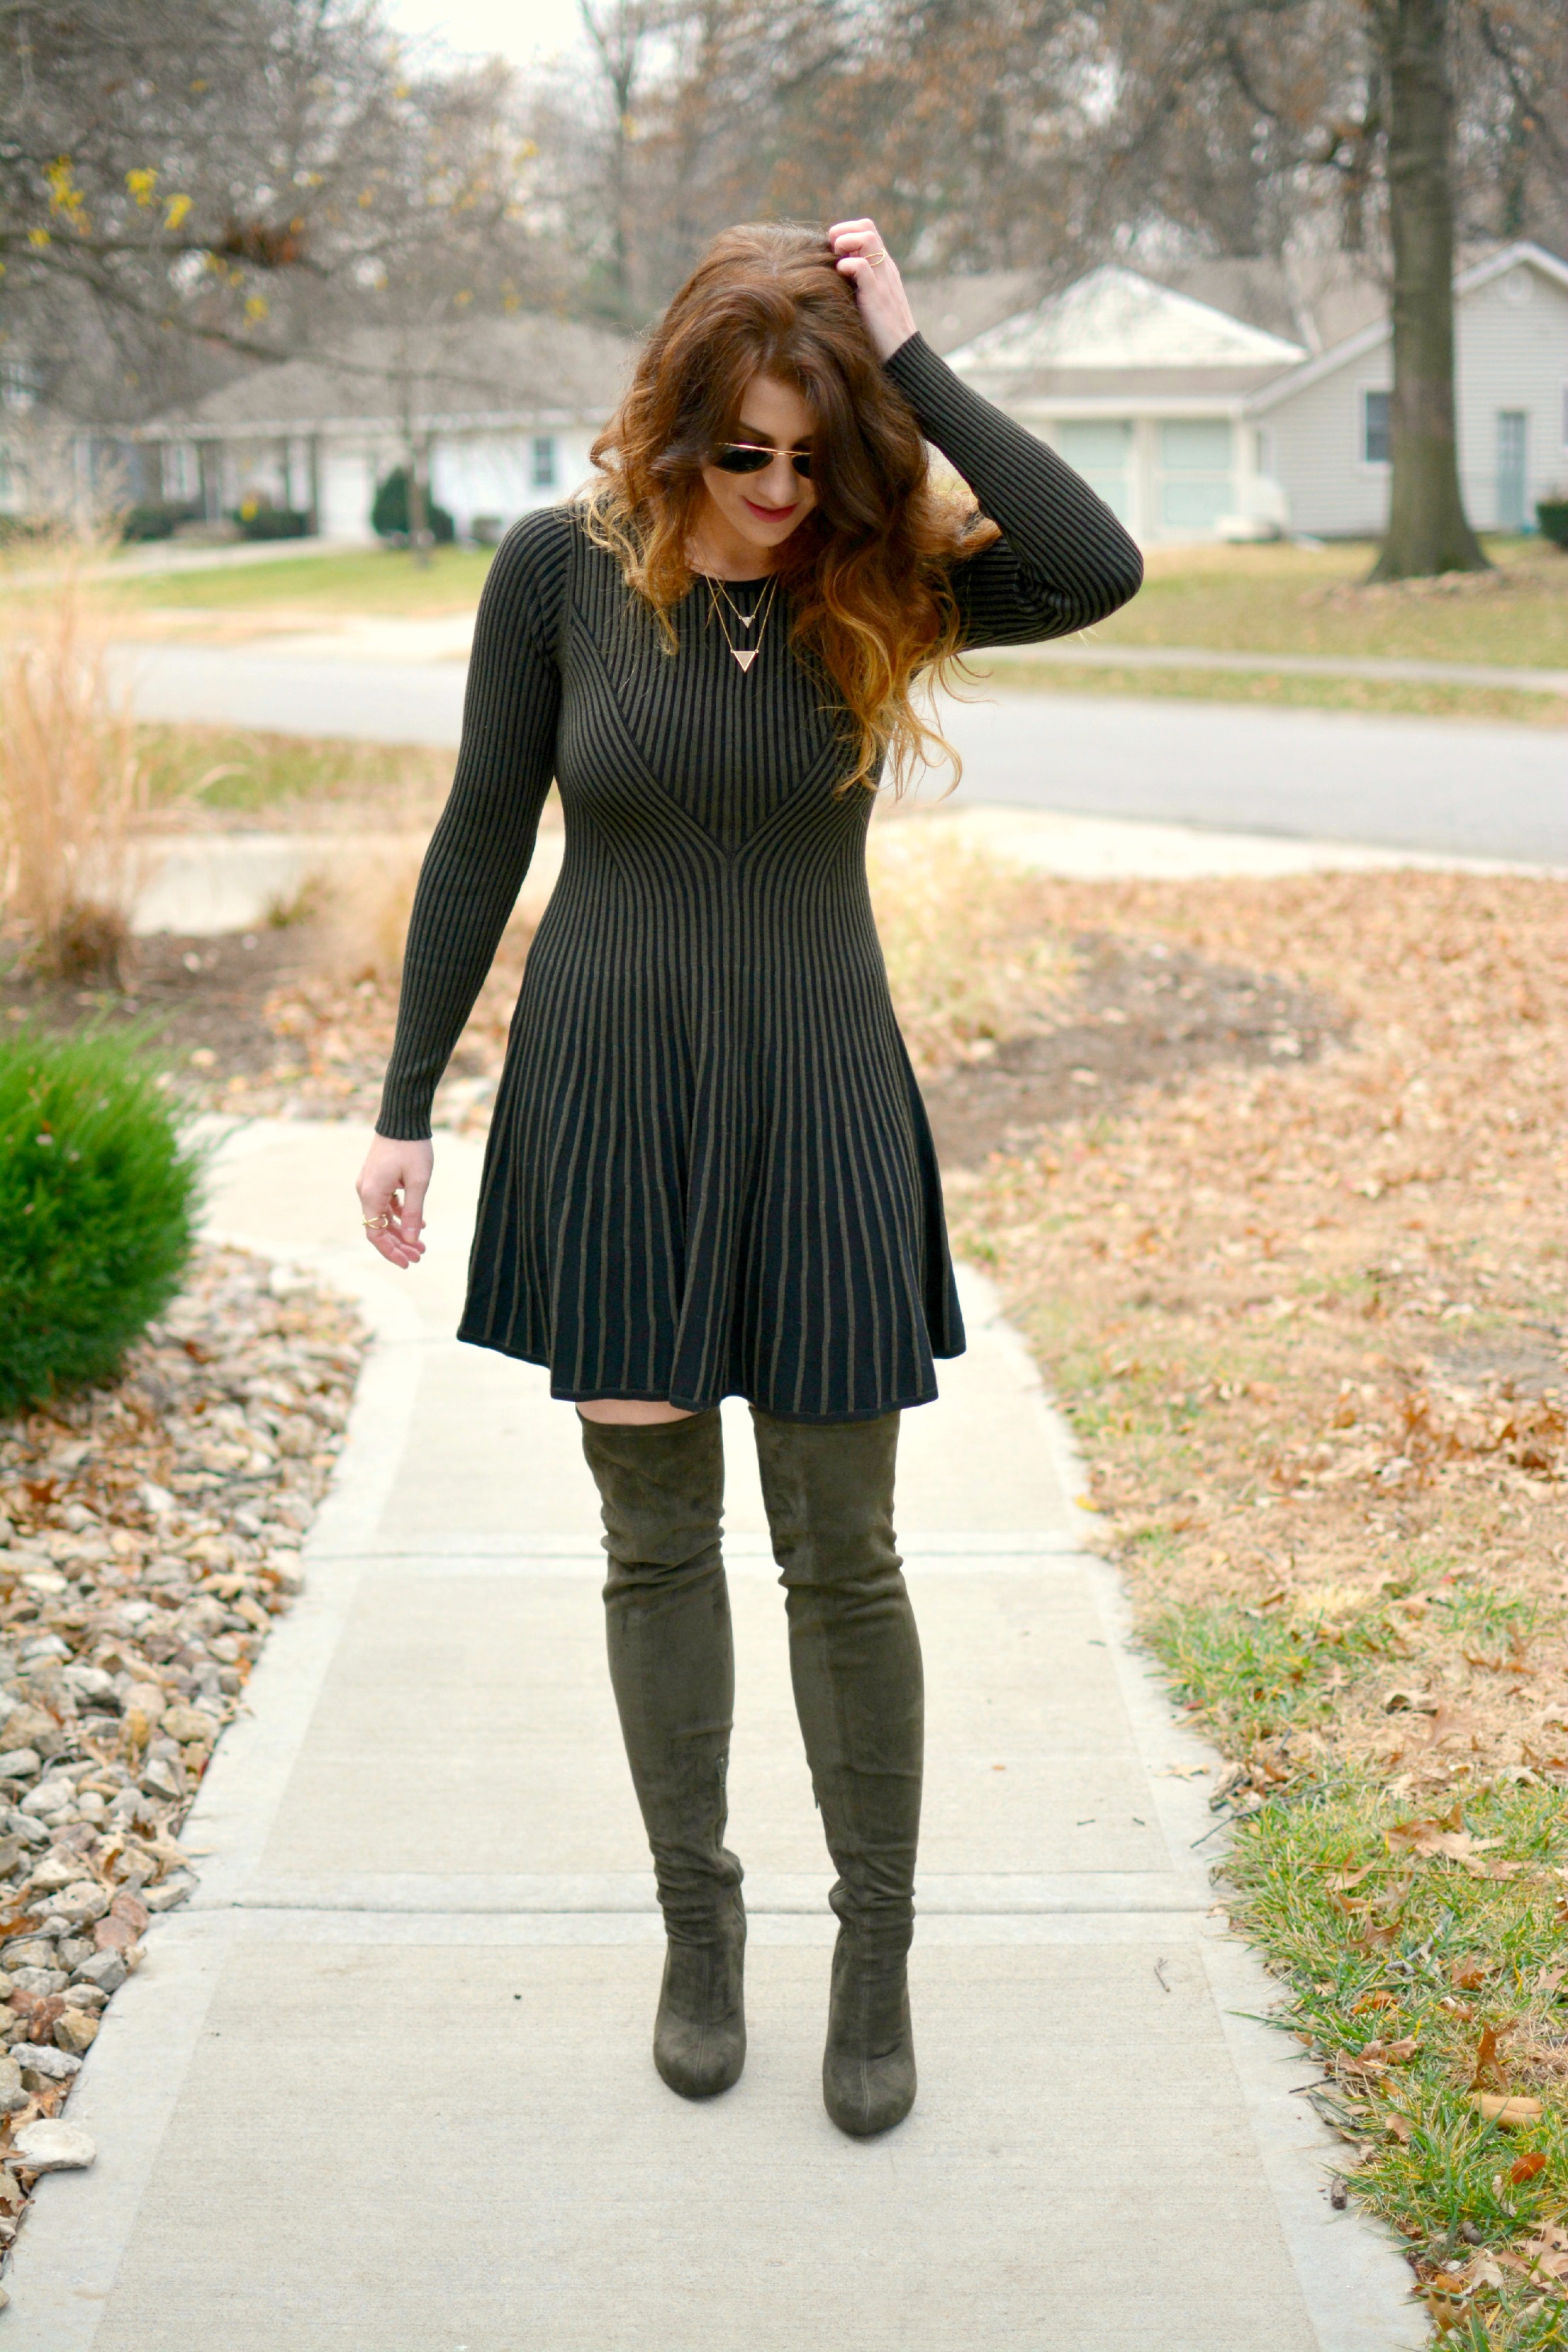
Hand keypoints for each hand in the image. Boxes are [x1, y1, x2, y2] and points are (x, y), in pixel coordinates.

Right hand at [356, 1135, 431, 1269]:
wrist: (402, 1119)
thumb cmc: (412, 1148)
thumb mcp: (418, 1182)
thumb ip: (414, 1212)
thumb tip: (412, 1240)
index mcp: (371, 1194)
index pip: (376, 1233)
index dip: (391, 1251)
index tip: (408, 1262)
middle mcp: (365, 1191)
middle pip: (379, 1228)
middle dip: (399, 1244)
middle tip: (420, 1256)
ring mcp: (370, 1184)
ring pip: (384, 1217)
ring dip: (401, 1231)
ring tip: (422, 1245)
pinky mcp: (378, 1178)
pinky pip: (386, 1204)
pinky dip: (401, 1215)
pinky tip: (420, 1223)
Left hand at [828, 218, 917, 361]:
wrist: (902, 356)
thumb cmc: (880, 335)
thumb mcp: (869, 303)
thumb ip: (857, 286)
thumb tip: (831, 278)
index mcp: (884, 268)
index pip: (867, 231)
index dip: (846, 232)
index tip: (833, 252)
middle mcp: (885, 269)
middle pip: (867, 227)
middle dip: (843, 231)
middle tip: (831, 253)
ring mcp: (883, 280)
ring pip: (867, 238)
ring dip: (845, 243)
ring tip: (837, 263)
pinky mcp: (877, 296)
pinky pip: (861, 266)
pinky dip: (846, 266)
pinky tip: (841, 278)